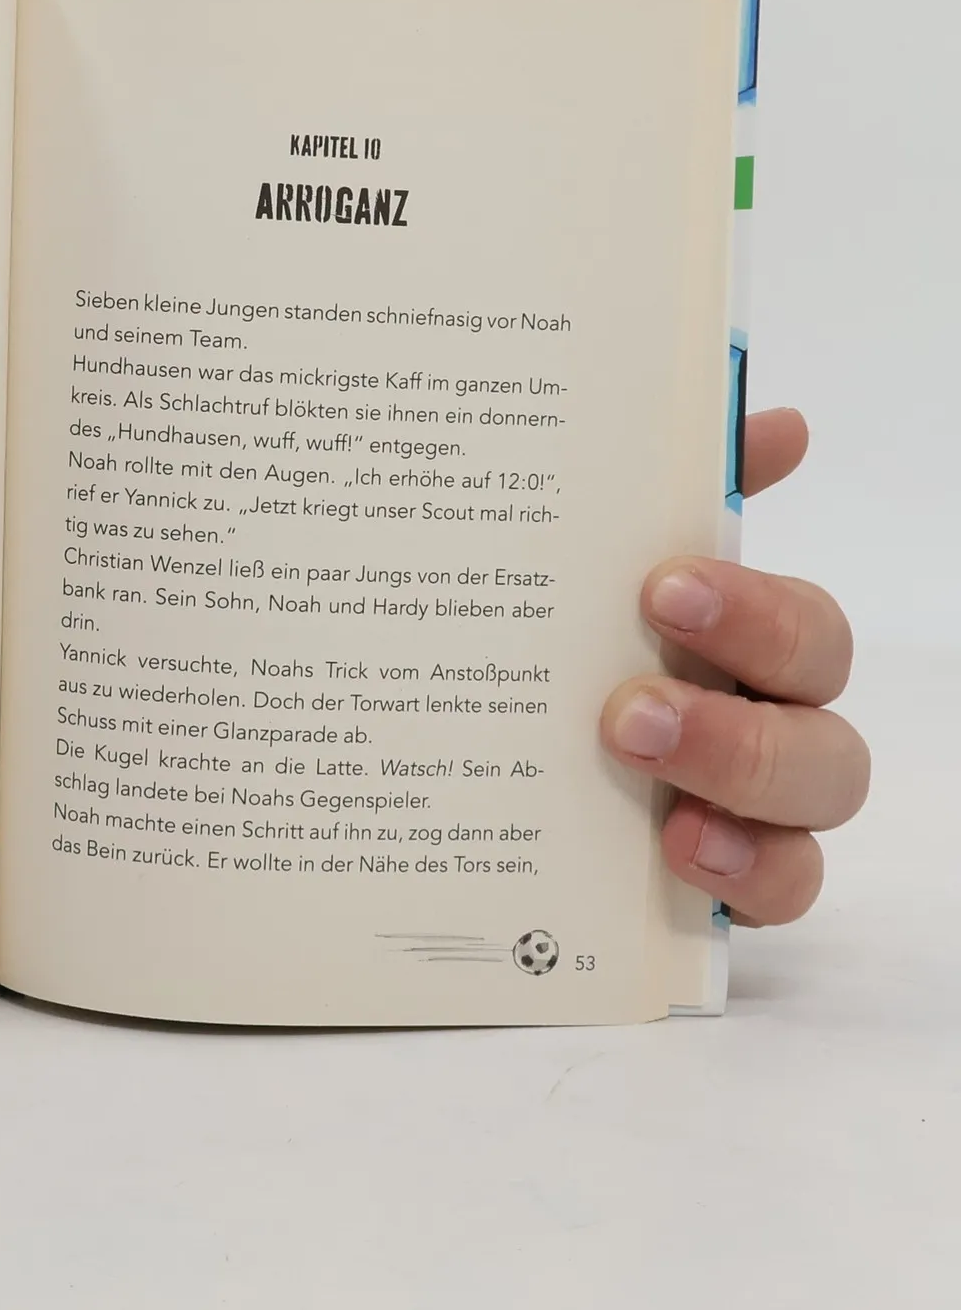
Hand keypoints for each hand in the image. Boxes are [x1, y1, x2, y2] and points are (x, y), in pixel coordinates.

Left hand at [601, 407, 867, 924]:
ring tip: (637, 758)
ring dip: (740, 771)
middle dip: (738, 678)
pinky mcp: (730, 882)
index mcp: (742, 641)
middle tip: (629, 692)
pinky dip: (747, 872)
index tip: (660, 582)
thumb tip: (773, 419)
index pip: (796, 614)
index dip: (750, 598)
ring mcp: (761, 803)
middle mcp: (768, 714)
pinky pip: (782, 889)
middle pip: (816, 695)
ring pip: (819, 792)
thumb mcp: (583, 578)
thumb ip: (666, 498)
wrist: (490, 785)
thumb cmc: (571, 663)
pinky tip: (681, 852)